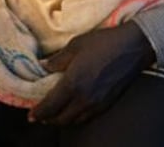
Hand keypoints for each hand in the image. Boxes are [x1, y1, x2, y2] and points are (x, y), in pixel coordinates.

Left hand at [29, 23, 155, 124]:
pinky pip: (87, 117)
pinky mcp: (107, 104)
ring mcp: (97, 103)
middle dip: (47, 119)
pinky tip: (73, 110)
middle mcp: (84, 99)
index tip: (30, 115)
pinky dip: (76, 117)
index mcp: (73, 84)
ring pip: (74, 121)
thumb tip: (44, 67)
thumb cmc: (103, 42)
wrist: (133, 47)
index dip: (38, 112)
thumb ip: (57, 59)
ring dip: (62, 120)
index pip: (50, 106)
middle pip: (61, 119)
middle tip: (39, 115)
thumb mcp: (75, 45)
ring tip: (54, 114)